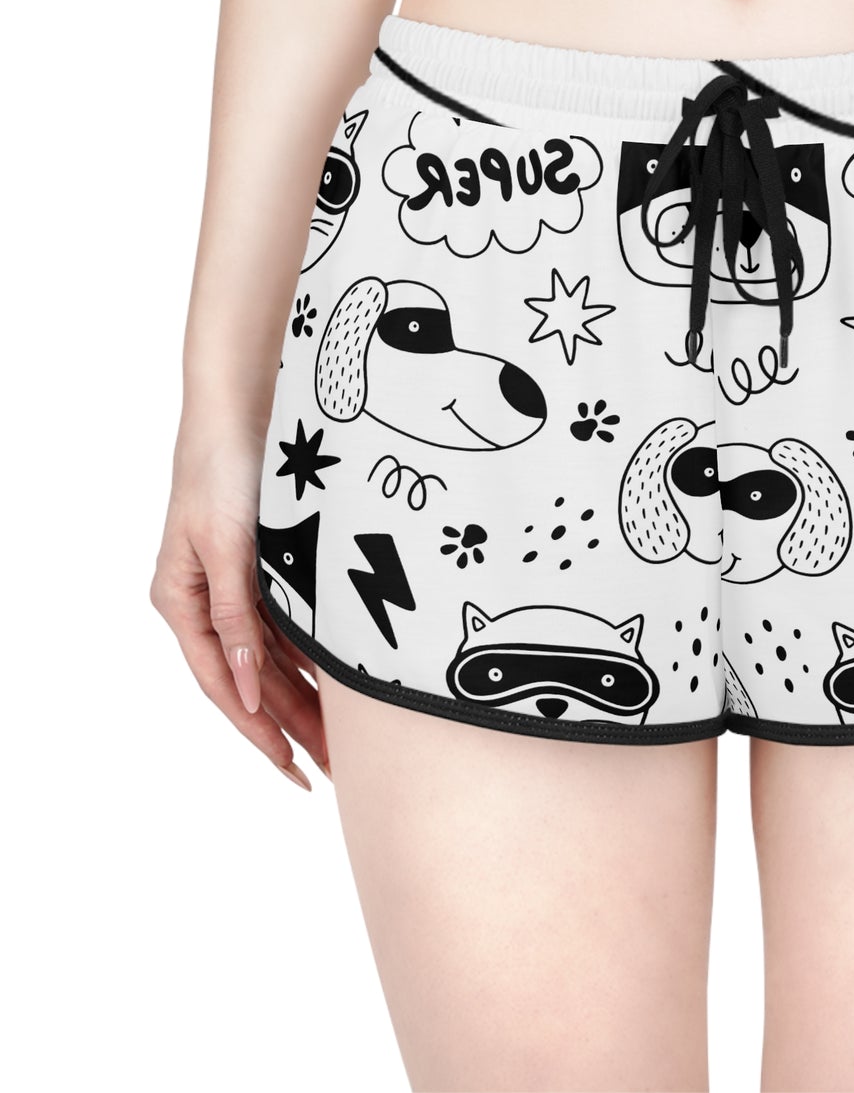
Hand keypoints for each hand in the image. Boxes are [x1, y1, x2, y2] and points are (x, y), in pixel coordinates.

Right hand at [150, 421, 327, 786]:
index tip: (292, 770)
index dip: (259, 732)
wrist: (244, 407)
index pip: (225, 685)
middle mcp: (207, 601)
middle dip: (292, 727)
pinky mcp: (264, 566)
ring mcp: (236, 585)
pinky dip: (313, 655)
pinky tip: (342, 682)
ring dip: (308, 697)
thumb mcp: (229, 545)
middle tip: (334, 771)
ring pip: (275, 659)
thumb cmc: (225, 469)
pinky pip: (288, 627)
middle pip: (253, 681)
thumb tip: (248, 690)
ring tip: (346, 740)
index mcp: (183, 601)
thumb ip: (237, 616)